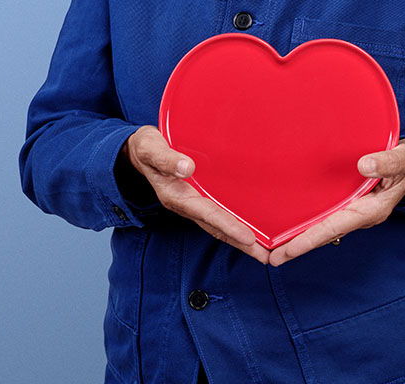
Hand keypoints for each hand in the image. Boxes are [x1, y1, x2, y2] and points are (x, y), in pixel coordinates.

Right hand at [124, 125, 269, 263]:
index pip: (207, 214)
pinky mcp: (196, 196)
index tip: (248, 238)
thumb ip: (168, 159)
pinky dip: (232, 223)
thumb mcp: (151, 149)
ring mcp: (191, 203)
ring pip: (218, 224)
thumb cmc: (146, 148)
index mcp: (175, 196)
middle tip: (266, 256)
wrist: (138, 151)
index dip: (228, 226)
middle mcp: (185, 204)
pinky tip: (248, 226)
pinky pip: (217, 213)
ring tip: (263, 250)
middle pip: (216, 227)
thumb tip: (188, 168)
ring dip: (239, 238)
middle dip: (240, 243)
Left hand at [267, 137, 404, 266]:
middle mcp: (360, 216)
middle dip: (297, 246)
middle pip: (325, 234)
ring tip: (272, 249)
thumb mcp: (404, 159)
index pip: (335, 226)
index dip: (310, 238)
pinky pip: (326, 217)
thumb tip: (364, 165)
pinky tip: (291, 224)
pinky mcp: (351, 204)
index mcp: (372, 210)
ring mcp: (355, 212)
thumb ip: (387, 162)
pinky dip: (308, 224)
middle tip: (269, 258)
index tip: (287, 250)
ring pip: (323, 229)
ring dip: (299, 238)